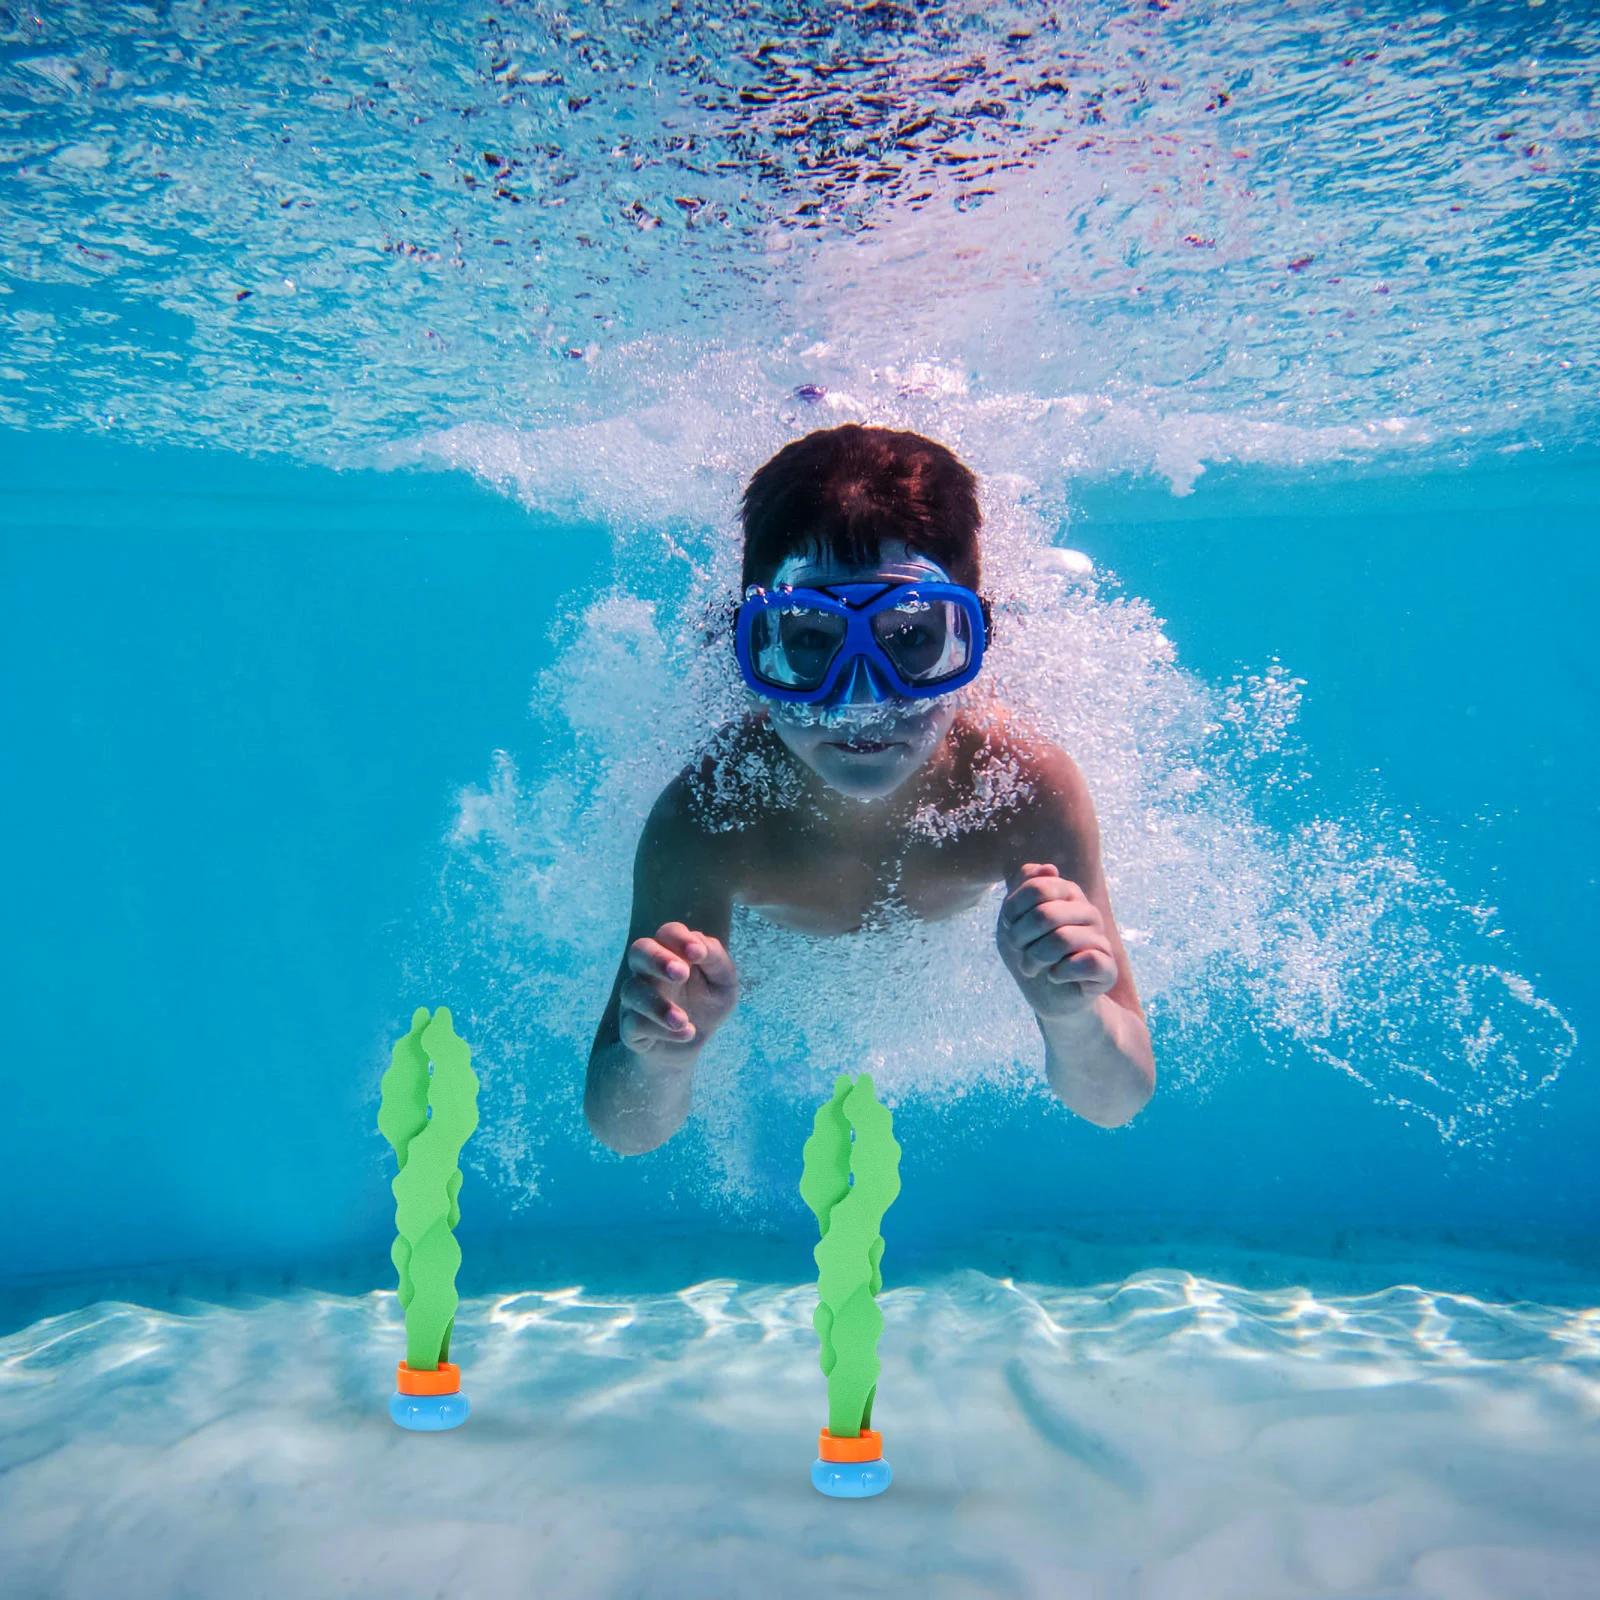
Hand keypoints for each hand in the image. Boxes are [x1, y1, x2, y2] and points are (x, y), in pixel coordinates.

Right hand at [619, 922, 737, 1055]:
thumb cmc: (707, 1004)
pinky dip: (660, 1029)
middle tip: (681, 973)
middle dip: (658, 959)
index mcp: (672, 952)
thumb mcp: (724, 983)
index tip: (698, 954)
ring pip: (632, 990)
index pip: (668, 933)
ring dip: (658, 1005)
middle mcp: (648, 970)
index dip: (681, 939)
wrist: (693, 1044)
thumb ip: (717, 960)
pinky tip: (686, 1033)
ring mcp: (635, 998)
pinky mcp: (630, 1026)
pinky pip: (635, 1024)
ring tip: (683, 1019)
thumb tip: (701, 947)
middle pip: (639, 950)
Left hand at [996, 864, 1118, 1017]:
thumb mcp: (1015, 918)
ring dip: (1035, 959)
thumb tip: (1049, 868)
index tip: (1009, 926)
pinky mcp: (1108, 967)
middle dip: (1020, 938)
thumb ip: (1025, 886)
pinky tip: (1055, 977)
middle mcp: (1087, 911)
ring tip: (1032, 966)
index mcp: (1067, 893)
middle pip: (1045, 915)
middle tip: (1020, 951)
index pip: (1036, 887)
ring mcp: (1100, 938)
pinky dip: (1059, 974)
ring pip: (1062, 940)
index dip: (1013, 911)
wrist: (1049, 996)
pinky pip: (1085, 963)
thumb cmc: (1031, 952)